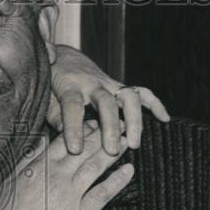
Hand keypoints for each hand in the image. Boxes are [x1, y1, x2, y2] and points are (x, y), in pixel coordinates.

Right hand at [0, 121, 133, 209]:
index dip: (84, 129)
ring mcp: (69, 196)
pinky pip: (102, 194)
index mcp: (40, 167)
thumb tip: (40, 139)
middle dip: (104, 134)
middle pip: (85, 149)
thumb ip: (28, 158)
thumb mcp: (11, 180)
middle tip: (119, 124)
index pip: (67, 139)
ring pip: (95, 167)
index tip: (96, 121)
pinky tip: (129, 170)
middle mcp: (56, 177)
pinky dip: (117, 181)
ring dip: (113, 152)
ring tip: (127, 141)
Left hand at [48, 44, 169, 154]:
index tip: (76, 149)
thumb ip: (54, 115)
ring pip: (127, 98)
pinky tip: (164, 119)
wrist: (63, 58)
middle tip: (111, 151)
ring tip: (134, 143)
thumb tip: (63, 135)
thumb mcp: (45, 97)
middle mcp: (92, 83)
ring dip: (134, 120)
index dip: (73, 129)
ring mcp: (109, 84)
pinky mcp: (119, 86)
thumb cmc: (51, 82)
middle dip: (110, 127)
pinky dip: (154, 104)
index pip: (72, 107)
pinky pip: (141, 93)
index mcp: (69, 85)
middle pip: (105, 103)